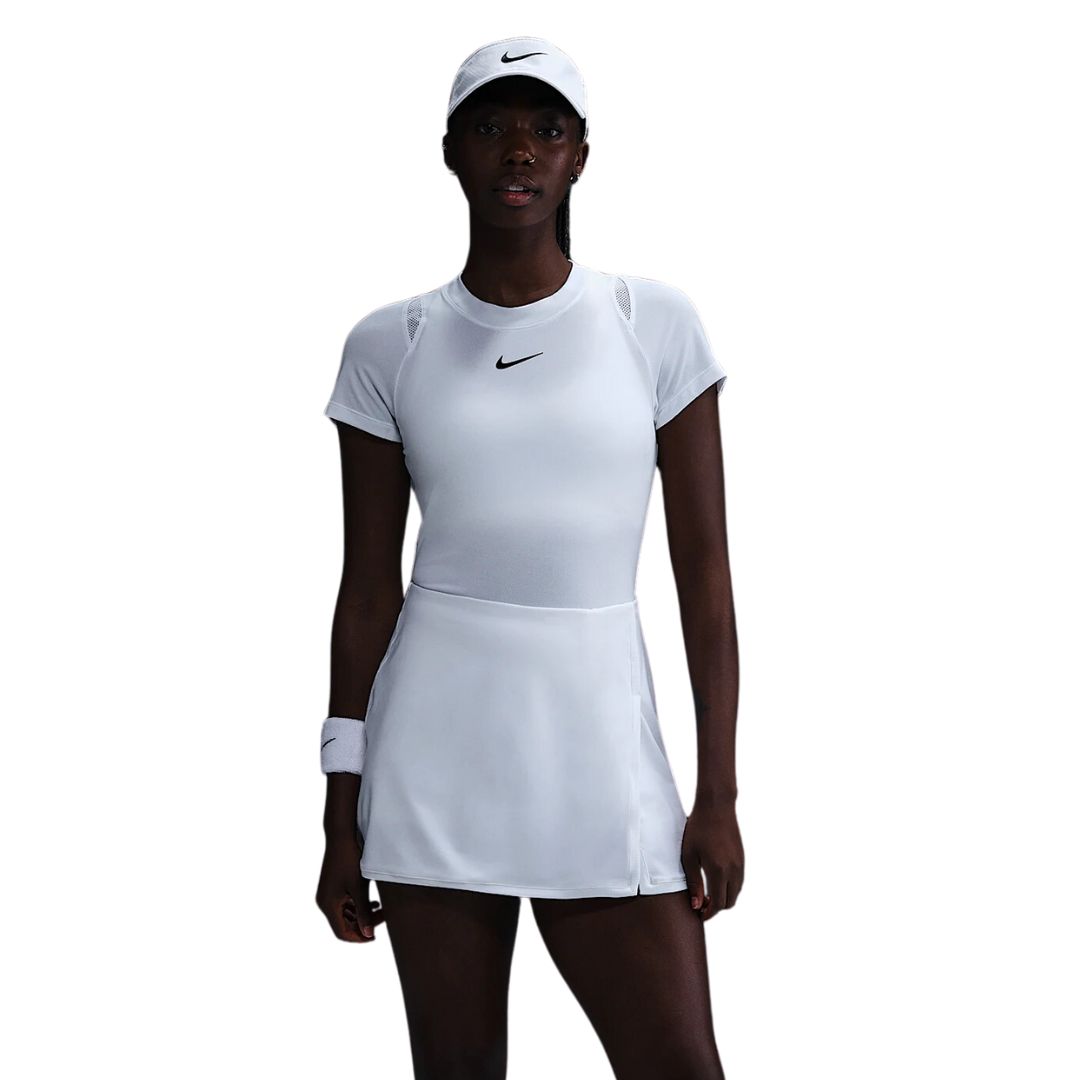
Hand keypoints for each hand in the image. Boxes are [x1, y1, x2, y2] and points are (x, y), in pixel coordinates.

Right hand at [315, 831, 384, 941]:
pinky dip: (358, 906)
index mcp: (328, 905)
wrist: (341, 836)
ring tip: (381, 909)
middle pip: (344, 924)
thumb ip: (364, 912)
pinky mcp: (332, 887)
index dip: (359, 938)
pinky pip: (344, 904)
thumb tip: (368, 935)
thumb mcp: (359, 888)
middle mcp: (324, 902)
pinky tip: (374, 902)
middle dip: (364, 924)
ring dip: (362, 914)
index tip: (376, 936)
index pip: (342, 932)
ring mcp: (328, 894)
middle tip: (384, 916)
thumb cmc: (350, 860)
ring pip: (345, 914)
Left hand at [681, 799, 743, 919]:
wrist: (716, 807)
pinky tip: (716, 881)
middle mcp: (733, 870)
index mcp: (718, 871)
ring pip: (736, 892)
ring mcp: (740, 864)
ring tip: (707, 894)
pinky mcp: (742, 858)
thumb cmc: (697, 829)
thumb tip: (696, 905)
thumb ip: (693, 882)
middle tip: (701, 905)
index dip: (708, 913)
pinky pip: (738, 881)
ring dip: (724, 898)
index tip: (698, 914)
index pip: (718, 903)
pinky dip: (729, 887)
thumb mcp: (689, 856)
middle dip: (716, 908)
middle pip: (729, 902)